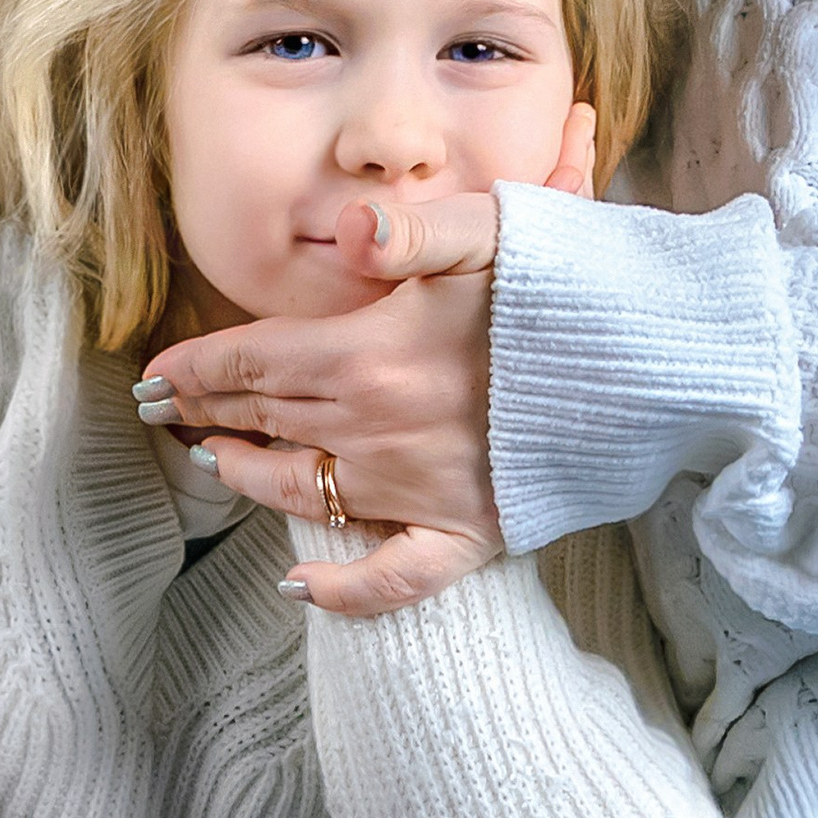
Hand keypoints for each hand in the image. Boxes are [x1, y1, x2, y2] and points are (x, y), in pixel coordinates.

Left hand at [139, 103, 595, 614]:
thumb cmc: (575, 285)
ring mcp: (420, 490)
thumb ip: (406, 230)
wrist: (663, 367)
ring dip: (248, 478)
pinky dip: (341, 590)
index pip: (252, 360)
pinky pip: (391, 577)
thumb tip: (346, 234)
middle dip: (206, 413)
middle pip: (267, 419)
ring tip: (214, 463)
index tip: (155, 372)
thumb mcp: (492, 227)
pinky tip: (299, 586)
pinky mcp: (470, 533)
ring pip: (304, 493)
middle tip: (160, 412)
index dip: (196, 366)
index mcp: (371, 353)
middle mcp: (380, 429)